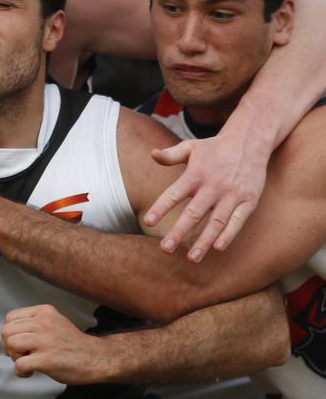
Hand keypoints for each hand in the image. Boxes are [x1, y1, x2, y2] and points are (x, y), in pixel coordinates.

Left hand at [2, 304, 104, 383]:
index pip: (11, 317)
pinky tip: (31, 372)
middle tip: (20, 354)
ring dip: (14, 357)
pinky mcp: (47, 359)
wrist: (96, 358)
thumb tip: (10, 335)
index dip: (10, 332)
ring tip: (26, 361)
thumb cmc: (73, 344)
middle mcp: (43, 323)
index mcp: (44, 312)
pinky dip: (20, 372)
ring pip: (11, 345)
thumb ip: (34, 323)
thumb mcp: (54, 322)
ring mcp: (45, 341)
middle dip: (9, 346)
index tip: (18, 342)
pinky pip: (19, 365)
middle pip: (7, 331)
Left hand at [142, 131, 266, 261]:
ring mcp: (232, 194)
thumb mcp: (192, 147)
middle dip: (179, 232)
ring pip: (216, 221)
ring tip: (192, 258)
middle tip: (165, 249)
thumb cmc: (215, 147)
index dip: (161, 208)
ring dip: (204, 240)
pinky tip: (218, 247)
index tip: (147, 222)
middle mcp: (213, 185)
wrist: (251, 140)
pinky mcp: (249, 200)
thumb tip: (152, 154)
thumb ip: (171, 155)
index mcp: (195, 174)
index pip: (174, 193)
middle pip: (194, 212)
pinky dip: (229, 234)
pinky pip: (238, 220)